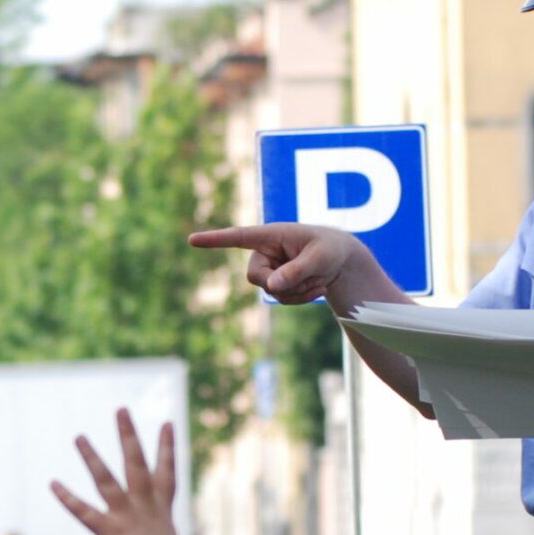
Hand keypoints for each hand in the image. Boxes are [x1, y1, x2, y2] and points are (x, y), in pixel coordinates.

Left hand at [50, 410, 188, 534]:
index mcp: (162, 511)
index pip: (166, 472)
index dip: (167, 447)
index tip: (167, 423)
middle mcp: (145, 508)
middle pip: (137, 463)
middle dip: (128, 435)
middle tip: (120, 409)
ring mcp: (127, 518)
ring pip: (107, 480)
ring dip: (91, 457)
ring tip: (79, 437)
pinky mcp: (110, 533)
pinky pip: (85, 512)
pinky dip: (68, 498)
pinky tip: (54, 484)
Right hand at [187, 223, 382, 303]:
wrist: (341, 261)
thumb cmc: (331, 249)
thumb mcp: (319, 258)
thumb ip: (296, 270)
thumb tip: (271, 287)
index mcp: (271, 235)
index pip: (238, 237)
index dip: (215, 240)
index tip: (192, 240)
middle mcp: (264, 251)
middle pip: (255, 276)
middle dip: (282, 282)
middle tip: (310, 277)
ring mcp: (269, 269)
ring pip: (270, 292)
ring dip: (298, 291)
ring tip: (319, 279)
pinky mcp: (277, 284)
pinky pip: (281, 300)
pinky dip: (301, 298)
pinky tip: (317, 287)